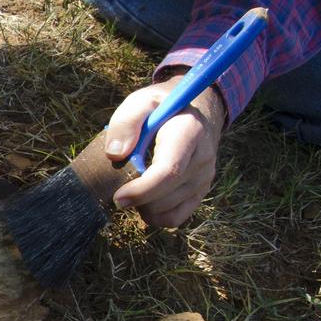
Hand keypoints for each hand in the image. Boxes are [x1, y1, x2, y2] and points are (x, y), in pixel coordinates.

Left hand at [104, 74, 225, 227]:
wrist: (196, 112)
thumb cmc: (161, 108)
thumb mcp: (141, 102)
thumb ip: (126, 123)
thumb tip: (115, 154)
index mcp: (188, 133)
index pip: (169, 171)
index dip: (142, 190)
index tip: (118, 196)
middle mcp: (202, 158)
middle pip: (167, 196)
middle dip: (137, 200)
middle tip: (117, 187)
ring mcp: (204, 177)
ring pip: (167, 211)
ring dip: (143, 206)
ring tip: (133, 184)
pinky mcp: (201, 192)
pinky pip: (175, 218)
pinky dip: (155, 215)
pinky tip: (144, 199)